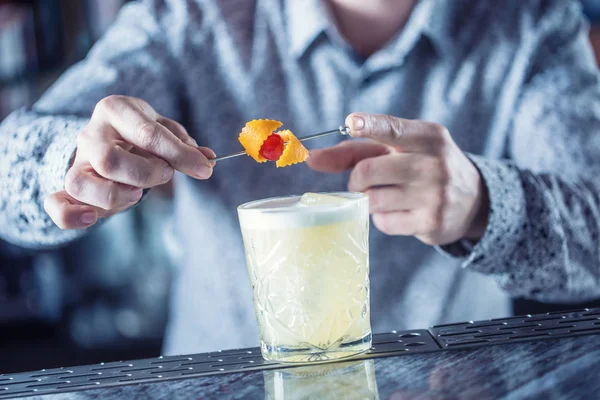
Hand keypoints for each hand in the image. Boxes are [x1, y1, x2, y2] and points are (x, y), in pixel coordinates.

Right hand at [44, 95, 214, 228]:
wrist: (110, 135)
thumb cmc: (142, 133)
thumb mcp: (164, 129)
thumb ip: (183, 144)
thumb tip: (207, 159)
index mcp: (116, 110)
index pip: (148, 133)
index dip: (180, 155)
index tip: (204, 169)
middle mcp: (91, 134)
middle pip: (109, 160)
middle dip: (145, 174)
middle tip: (166, 174)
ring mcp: (78, 161)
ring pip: (80, 183)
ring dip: (114, 194)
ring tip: (136, 195)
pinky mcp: (71, 186)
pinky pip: (56, 203)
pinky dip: (70, 215)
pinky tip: (92, 218)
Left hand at [308, 113, 488, 245]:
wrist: (472, 201)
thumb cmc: (422, 166)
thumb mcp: (399, 150)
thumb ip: (355, 150)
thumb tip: (311, 158)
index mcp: (428, 136)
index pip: (393, 129)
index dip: (369, 125)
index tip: (351, 122)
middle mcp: (434, 163)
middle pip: (368, 171)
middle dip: (357, 178)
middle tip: (363, 180)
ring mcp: (434, 195)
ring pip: (372, 199)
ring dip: (369, 198)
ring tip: (387, 194)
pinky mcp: (430, 223)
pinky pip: (383, 222)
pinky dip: (382, 217)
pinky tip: (400, 211)